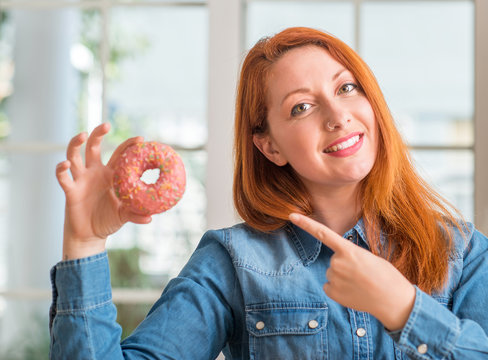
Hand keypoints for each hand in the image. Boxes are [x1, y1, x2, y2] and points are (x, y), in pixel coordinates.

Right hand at [56, 123, 151, 259]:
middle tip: (106, 125)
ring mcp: (81, 179)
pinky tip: (65, 164)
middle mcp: (95, 172)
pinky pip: (63, 177)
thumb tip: (150, 218)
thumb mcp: (125, 216)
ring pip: (74, 155)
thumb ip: (136, 214)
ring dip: (75, 144)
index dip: (128, 145)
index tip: (141, 138)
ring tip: (82, 135)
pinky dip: (61, 170)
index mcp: (111, 174)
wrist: (91, 235)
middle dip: (98, 134)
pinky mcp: (70, 190)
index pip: (119, 154)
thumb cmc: (109, 220)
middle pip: (93, 147)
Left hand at [289, 213, 415, 330]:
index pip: (322, 233)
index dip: (305, 223)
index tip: (291, 215)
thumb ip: (349, 256)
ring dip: (343, 278)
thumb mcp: (368, 258)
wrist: (393, 300)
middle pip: (333, 261)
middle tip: (363, 274)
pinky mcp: (332, 292)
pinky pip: (330, 287)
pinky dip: (340, 290)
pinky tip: (354, 292)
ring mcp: (333, 278)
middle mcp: (337, 262)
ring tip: (361, 284)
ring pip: (332, 274)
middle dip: (345, 266)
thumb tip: (336, 266)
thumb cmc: (385, 276)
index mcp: (348, 250)